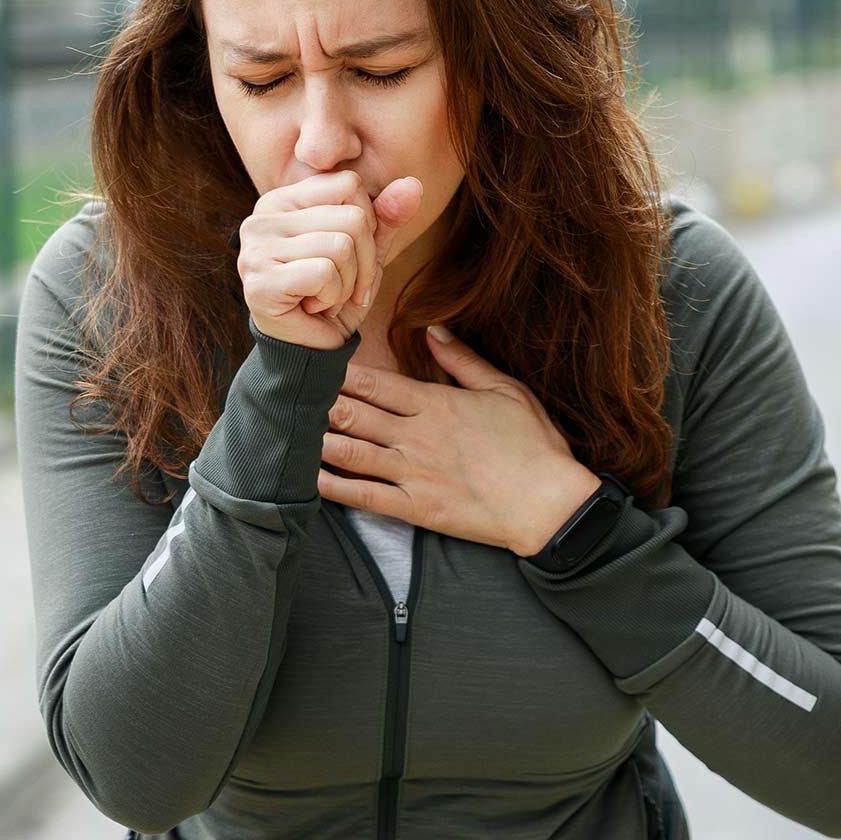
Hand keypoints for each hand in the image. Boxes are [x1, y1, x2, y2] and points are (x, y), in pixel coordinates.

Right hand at [237, 170, 423, 349]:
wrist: (308, 350)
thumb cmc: (334, 296)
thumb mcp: (367, 253)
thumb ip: (386, 218)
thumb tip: (413, 184)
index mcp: (284, 199)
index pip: (349, 184)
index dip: (367, 224)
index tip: (352, 256)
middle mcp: (262, 216)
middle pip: (352, 217)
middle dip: (363, 262)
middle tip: (342, 286)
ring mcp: (256, 248)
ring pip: (341, 246)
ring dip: (347, 284)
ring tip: (326, 297)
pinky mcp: (260, 281)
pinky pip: (325, 273)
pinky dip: (332, 298)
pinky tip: (313, 308)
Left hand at [318, 325, 602, 555]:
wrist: (549, 504)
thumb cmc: (534, 445)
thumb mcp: (505, 389)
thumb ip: (464, 360)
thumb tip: (434, 331)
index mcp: (436, 404)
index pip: (374, 383)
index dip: (339, 374)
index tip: (316, 365)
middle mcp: (417, 436)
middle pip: (354, 414)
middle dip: (319, 404)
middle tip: (291, 396)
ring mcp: (413, 474)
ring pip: (351, 453)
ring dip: (319, 441)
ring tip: (291, 433)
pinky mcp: (416, 508)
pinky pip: (364, 496)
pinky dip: (334, 487)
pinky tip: (310, 479)